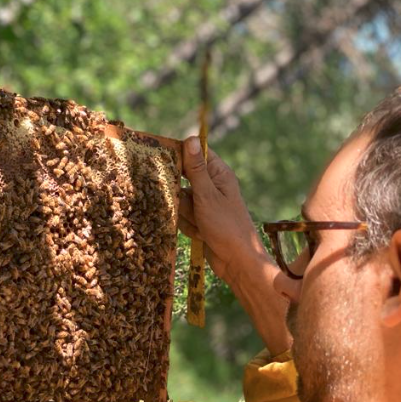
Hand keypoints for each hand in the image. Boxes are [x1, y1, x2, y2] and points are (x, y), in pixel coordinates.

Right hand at [178, 137, 268, 285]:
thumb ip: (196, 169)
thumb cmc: (227, 226)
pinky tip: (201, 235)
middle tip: (190, 205)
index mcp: (218, 174)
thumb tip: (191, 139)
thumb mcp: (207, 195)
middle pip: (182, 179)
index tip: (163, 160)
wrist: (237, 262)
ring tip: (201, 224)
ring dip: (186, 214)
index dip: (180, 155)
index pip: (196, 153)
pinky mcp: (199, 220)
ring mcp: (205, 204)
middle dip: (181, 195)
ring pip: (180, 200)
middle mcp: (212, 186)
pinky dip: (188, 226)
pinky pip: (182, 217)